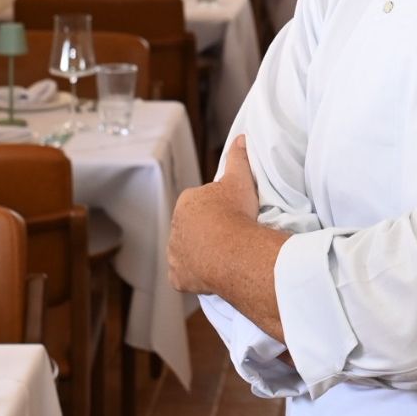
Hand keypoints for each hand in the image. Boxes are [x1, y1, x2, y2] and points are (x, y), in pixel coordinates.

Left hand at [167, 135, 286, 338]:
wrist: (233, 250)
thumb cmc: (235, 212)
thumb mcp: (240, 179)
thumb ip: (238, 157)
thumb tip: (241, 137)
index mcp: (186, 203)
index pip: (200, 205)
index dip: (217, 210)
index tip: (233, 216)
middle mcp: (174, 228)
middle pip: (192, 230)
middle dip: (206, 233)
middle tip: (231, 237)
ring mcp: (174, 255)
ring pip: (187, 253)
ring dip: (200, 255)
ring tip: (224, 257)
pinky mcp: (178, 278)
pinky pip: (186, 277)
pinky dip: (196, 277)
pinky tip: (213, 275)